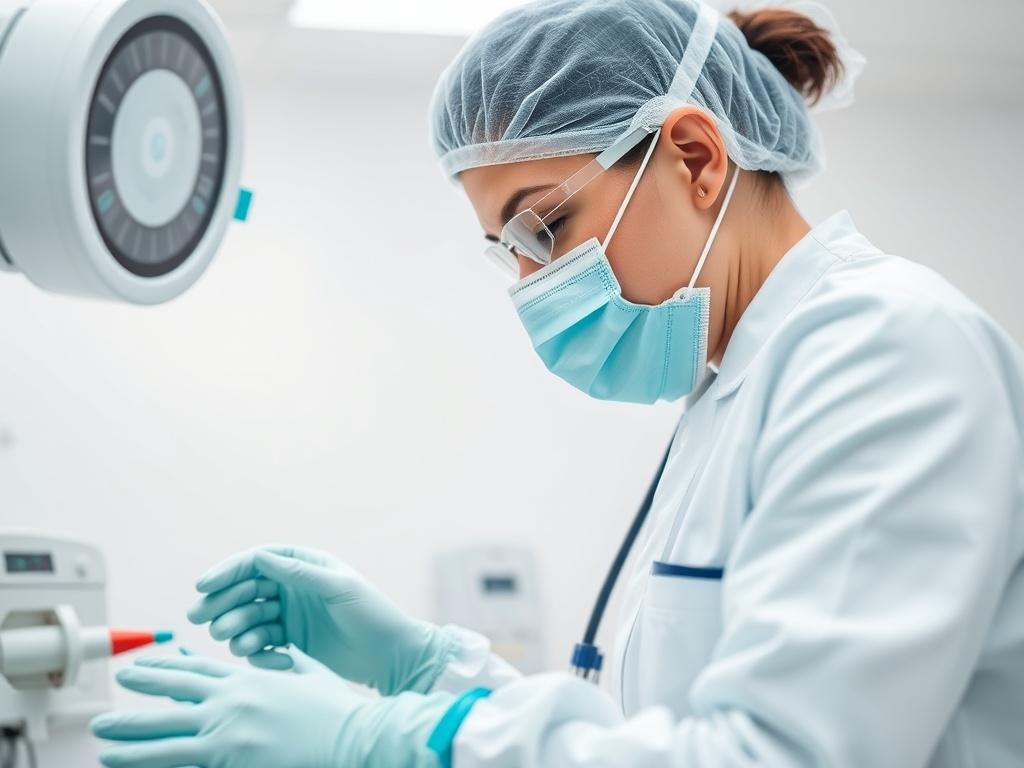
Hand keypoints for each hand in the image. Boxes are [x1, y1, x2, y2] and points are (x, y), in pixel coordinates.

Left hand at [90, 654, 452, 767]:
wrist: (352, 737)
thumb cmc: (337, 708)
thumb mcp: (311, 673)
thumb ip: (288, 661)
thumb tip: (277, 650)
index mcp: (249, 678)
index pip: (195, 670)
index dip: (164, 668)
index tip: (143, 666)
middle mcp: (231, 701)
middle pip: (172, 694)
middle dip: (138, 692)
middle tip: (113, 689)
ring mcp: (226, 732)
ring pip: (163, 734)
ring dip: (128, 736)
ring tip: (102, 738)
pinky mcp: (229, 760)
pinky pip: (179, 764)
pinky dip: (150, 763)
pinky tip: (126, 764)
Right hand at [187, 545, 458, 694]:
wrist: (391, 654)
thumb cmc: (370, 613)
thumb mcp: (337, 587)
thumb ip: (298, 574)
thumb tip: (259, 557)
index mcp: (303, 565)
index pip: (256, 562)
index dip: (227, 571)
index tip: (204, 584)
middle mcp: (292, 588)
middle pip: (244, 591)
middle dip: (221, 603)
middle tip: (200, 618)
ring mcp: (289, 616)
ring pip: (248, 619)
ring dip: (237, 629)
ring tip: (238, 641)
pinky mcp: (291, 642)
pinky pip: (261, 645)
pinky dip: (259, 653)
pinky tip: (274, 660)